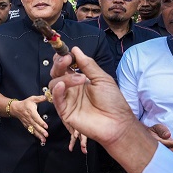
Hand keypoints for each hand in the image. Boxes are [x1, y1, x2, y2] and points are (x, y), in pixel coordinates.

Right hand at [11, 95, 48, 143]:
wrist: (16, 108)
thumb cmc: (25, 104)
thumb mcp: (32, 99)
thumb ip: (40, 98)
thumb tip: (47, 97)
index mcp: (31, 111)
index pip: (36, 118)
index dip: (41, 122)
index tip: (46, 126)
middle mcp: (29, 118)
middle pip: (35, 125)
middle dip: (41, 131)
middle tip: (46, 135)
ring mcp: (27, 122)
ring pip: (33, 129)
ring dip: (38, 135)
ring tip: (44, 140)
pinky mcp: (26, 125)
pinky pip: (31, 131)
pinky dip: (35, 135)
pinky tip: (39, 138)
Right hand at [47, 48, 157, 172]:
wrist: (118, 123)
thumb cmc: (113, 101)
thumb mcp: (102, 79)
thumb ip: (88, 65)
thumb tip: (76, 50)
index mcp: (79, 80)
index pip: (65, 67)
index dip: (63, 58)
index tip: (67, 52)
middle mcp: (71, 89)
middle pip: (56, 73)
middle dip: (59, 64)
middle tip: (67, 60)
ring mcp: (67, 100)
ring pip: (54, 84)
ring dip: (65, 78)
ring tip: (81, 79)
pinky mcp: (65, 111)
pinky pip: (56, 99)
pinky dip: (57, 91)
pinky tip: (62, 85)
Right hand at [147, 124, 172, 157]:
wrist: (153, 138)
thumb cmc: (155, 132)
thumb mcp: (157, 128)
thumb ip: (161, 130)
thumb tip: (167, 135)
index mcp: (154, 144)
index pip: (163, 145)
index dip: (171, 144)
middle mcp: (159, 152)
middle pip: (170, 152)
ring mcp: (165, 156)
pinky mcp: (171, 157)